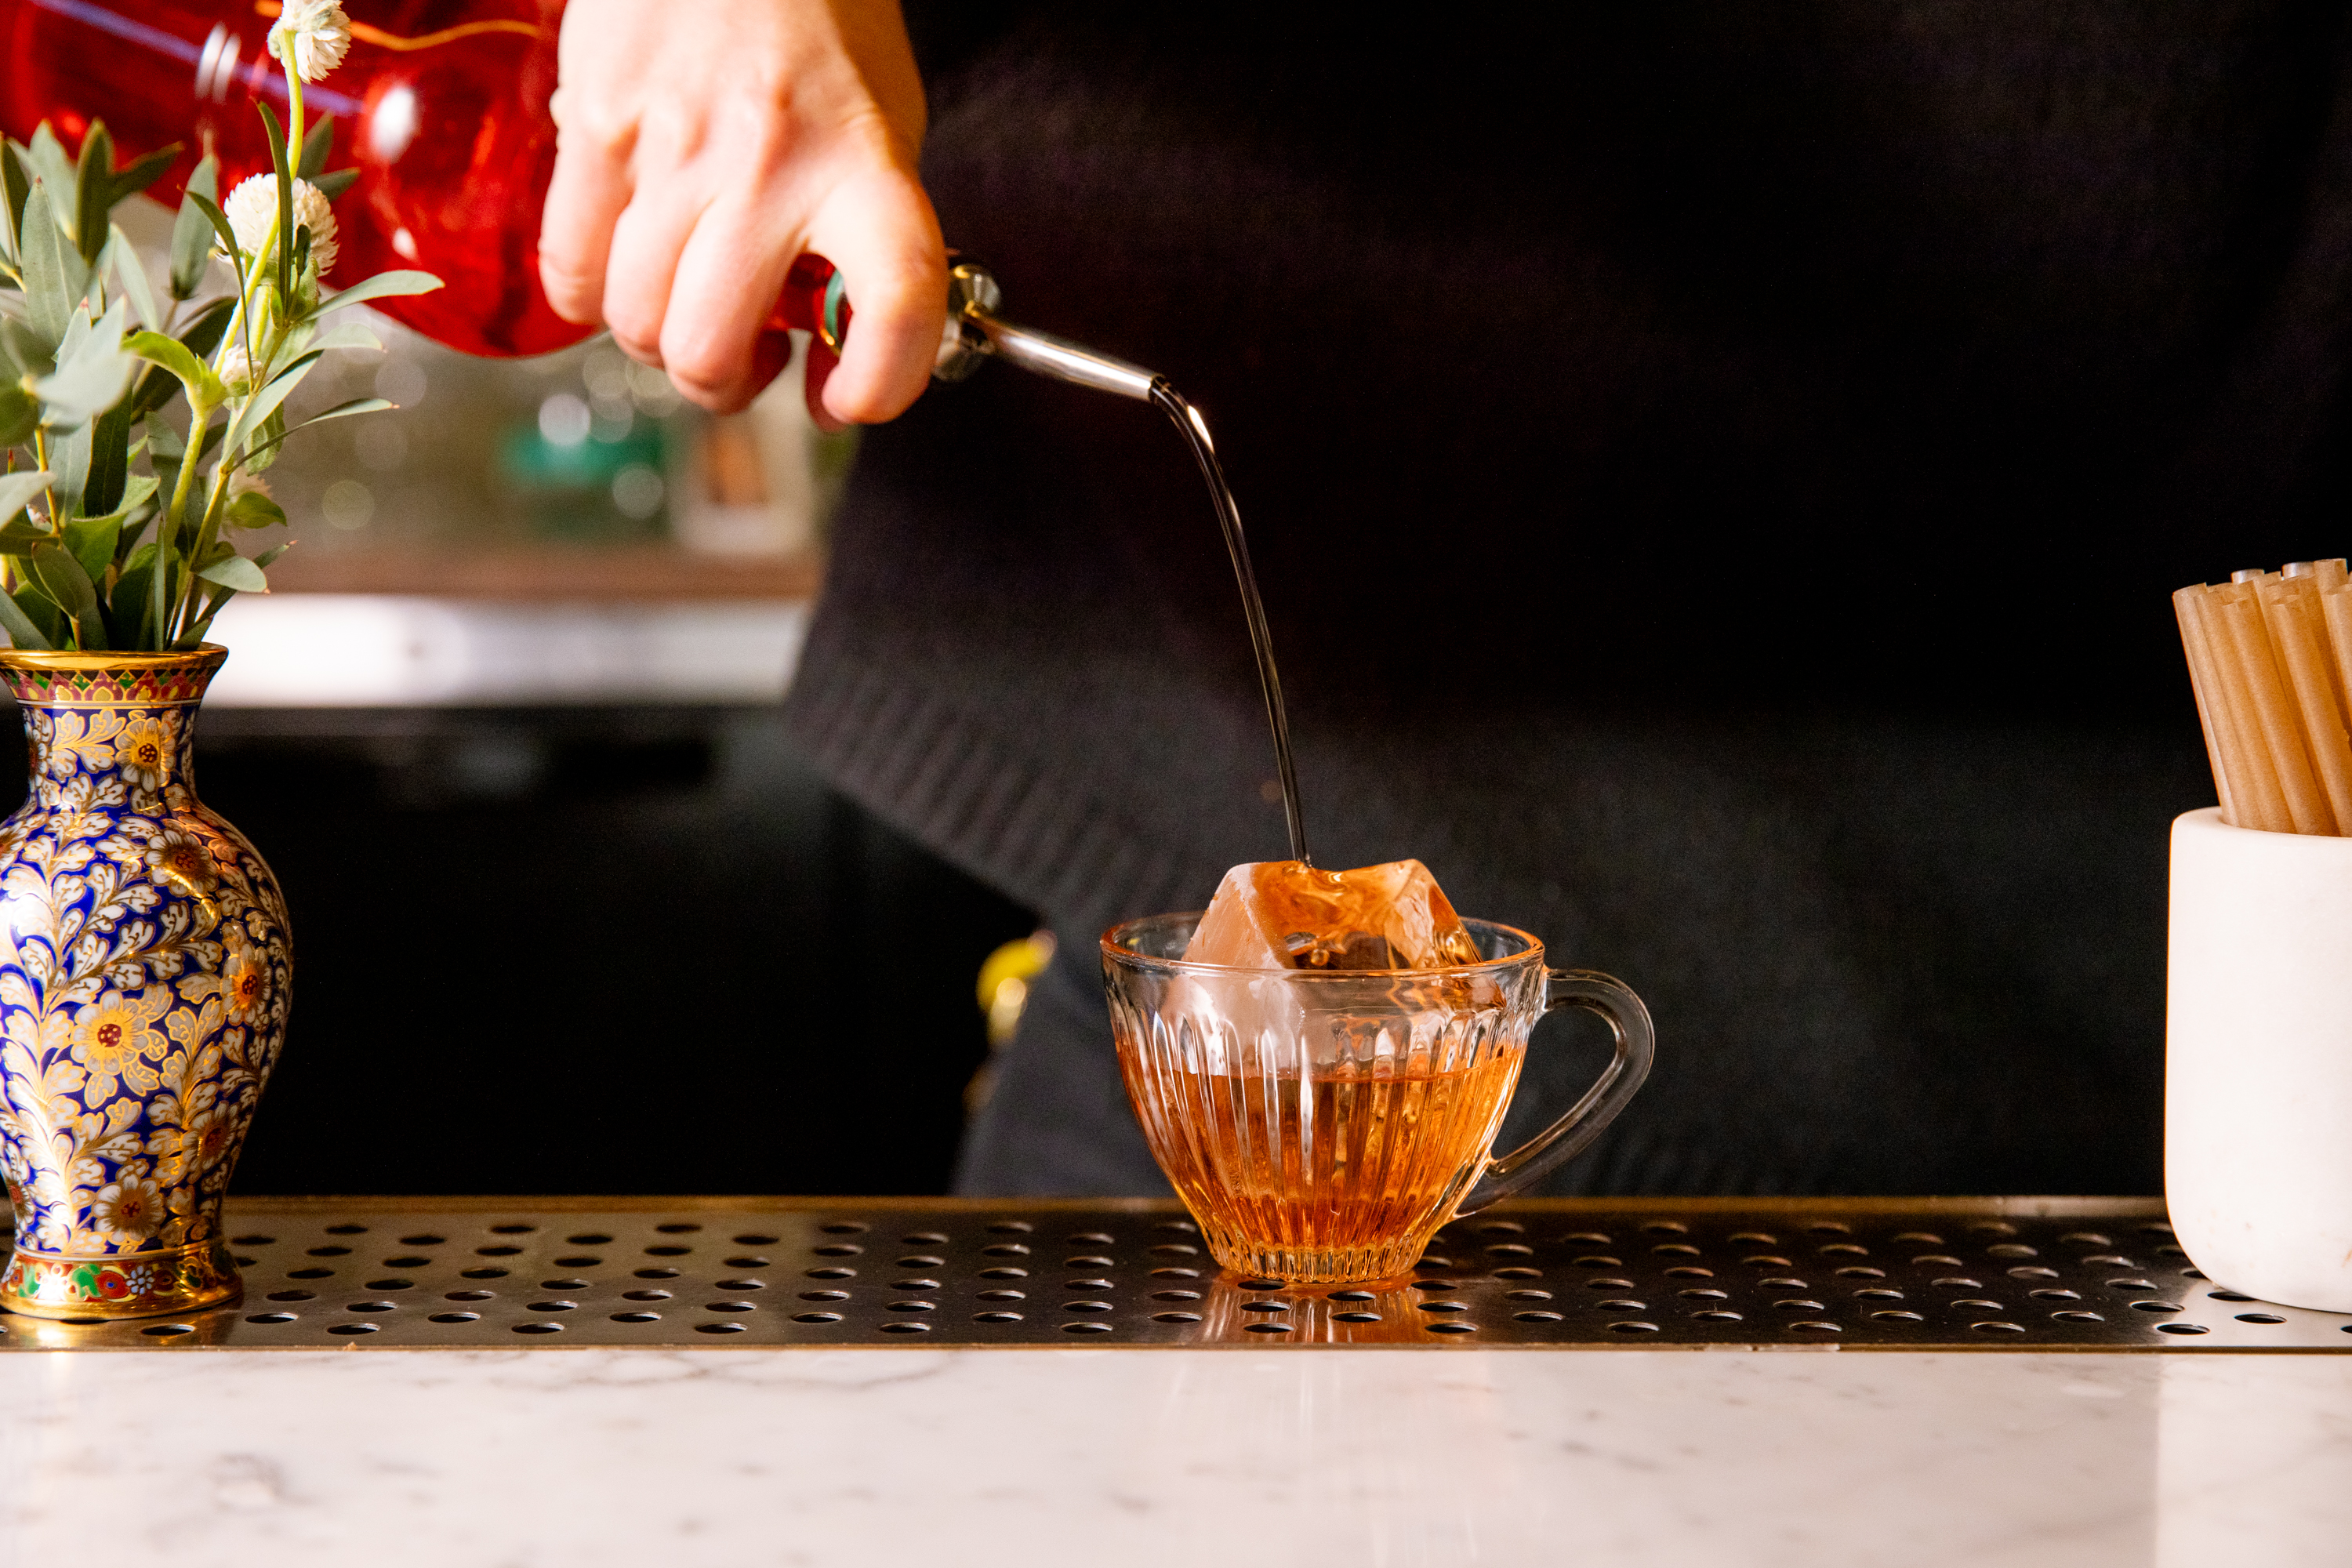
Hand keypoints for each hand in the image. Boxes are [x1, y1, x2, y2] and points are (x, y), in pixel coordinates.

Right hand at [538, 0, 944, 423]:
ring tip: (687, 302)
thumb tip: (834, 349)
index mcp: (865, 164)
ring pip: (634, 322)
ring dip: (660, 340)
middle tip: (745, 359)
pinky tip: (626, 266)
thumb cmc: (820, 25)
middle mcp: (770, 164)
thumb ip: (868, 237)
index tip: (849, 398)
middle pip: (710, 350)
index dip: (878, 383)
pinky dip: (594, 297)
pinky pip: (570, 269)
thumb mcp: (885, 126)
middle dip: (724, 383)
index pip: (895, 302)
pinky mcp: (594, 124)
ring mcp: (672, 146)